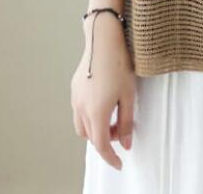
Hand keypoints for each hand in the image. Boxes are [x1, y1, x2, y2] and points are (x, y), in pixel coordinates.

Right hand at [70, 13, 135, 169]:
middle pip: (90, 136)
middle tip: (120, 130)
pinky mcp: (74, 87)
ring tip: (112, 116)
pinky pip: (79, 110)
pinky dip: (89, 115)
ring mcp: (75, 97)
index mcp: (96, 112)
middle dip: (104, 140)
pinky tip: (103, 101)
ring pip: (81, 125)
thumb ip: (126, 122)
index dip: (111, 157)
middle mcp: (81, 108)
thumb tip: (125, 143)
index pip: (101, 145)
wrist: (104, 39)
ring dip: (95, 128)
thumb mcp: (129, 94)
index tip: (119, 163)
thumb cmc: (119, 64)